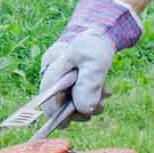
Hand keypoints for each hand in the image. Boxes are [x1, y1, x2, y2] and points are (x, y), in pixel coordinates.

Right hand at [36, 0, 142, 121]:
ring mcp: (63, 76)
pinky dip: (92, 96)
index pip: (47, 97)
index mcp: (53, 67)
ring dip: (91, 102)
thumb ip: (90, 84)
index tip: (67, 124)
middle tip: (100, 107)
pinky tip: (105, 89)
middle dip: (81, 108)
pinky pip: (79, 94)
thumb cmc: (96, 42)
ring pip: (72, 100)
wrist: (103, 27)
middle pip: (59, 102)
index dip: (54, 113)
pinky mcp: (72, 79)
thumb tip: (85, 110)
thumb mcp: (95, 61)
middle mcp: (53, 73)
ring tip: (107, 93)